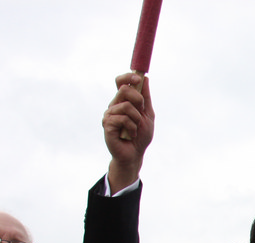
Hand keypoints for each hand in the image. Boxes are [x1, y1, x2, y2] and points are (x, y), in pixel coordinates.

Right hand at [102, 72, 154, 191]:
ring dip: (137, 119)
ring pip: (126, 106)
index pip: (121, 82)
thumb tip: (145, 78)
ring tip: (135, 129)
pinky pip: (123, 119)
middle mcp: (114, 105)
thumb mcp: (148, 115)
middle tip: (141, 112)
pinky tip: (130, 135)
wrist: (135, 154)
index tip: (137, 77)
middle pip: (124, 89)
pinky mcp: (107, 124)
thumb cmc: (140, 136)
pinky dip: (132, 128)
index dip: (127, 76)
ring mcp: (109, 114)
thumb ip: (146, 98)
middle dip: (138, 100)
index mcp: (123, 101)